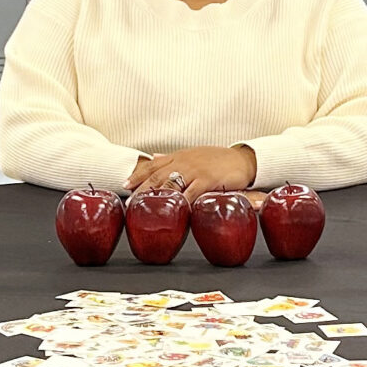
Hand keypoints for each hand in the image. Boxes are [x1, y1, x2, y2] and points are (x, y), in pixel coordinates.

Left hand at [126, 145, 256, 203]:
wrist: (242, 159)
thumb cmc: (218, 159)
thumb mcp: (192, 155)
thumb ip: (172, 158)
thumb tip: (153, 157)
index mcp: (179, 156)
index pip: (152, 165)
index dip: (137, 175)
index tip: (125, 185)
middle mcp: (184, 162)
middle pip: (157, 176)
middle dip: (142, 190)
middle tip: (132, 204)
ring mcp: (195, 170)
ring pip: (171, 184)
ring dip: (157, 197)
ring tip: (147, 209)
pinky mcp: (207, 180)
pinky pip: (191, 193)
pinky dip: (181, 202)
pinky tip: (174, 211)